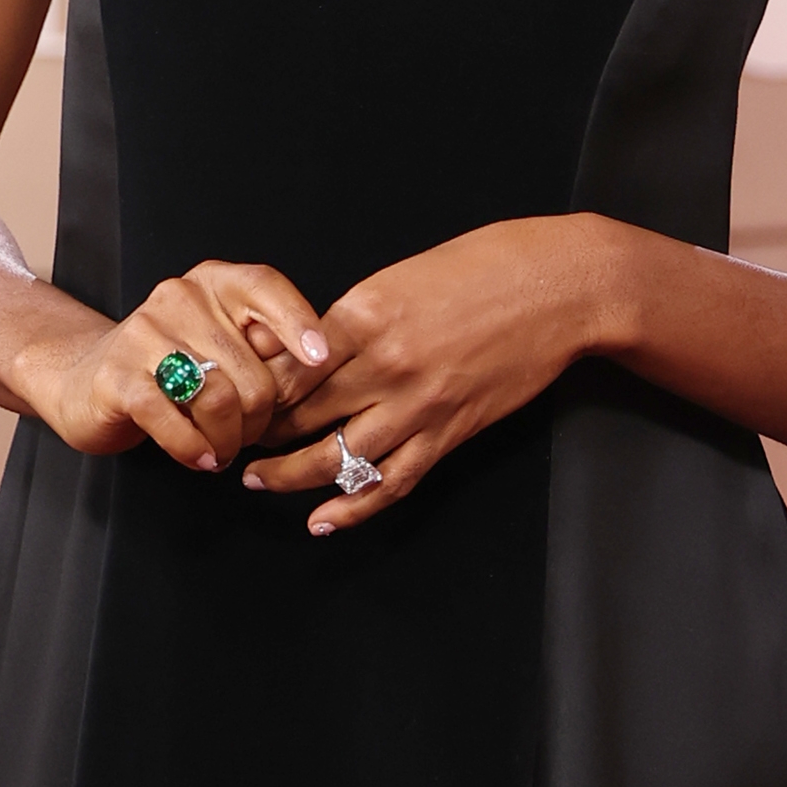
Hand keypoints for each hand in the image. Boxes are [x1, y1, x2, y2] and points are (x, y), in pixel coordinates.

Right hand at [15, 257, 327, 470]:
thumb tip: (310, 370)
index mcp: (213, 283)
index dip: (298, 323)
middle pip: (253, 371)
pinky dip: (194, 449)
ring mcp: (144, 335)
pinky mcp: (119, 377)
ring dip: (229, 440)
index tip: (320, 359)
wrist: (85, 379)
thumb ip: (262, 346)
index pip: (265, 288)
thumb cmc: (169, 367)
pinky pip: (174, 421)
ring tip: (221, 449)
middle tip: (245, 436)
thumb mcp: (221, 343)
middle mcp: (179, 298)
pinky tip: (198, 457)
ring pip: (220, 399)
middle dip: (259, 420)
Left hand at [244, 216, 625, 536]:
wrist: (561, 287)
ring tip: (257, 481)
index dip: (249, 389)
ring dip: (291, 475)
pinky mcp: (450, 432)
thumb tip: (310, 349)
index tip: (226, 398)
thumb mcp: (403, 275)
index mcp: (366, 315)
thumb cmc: (488, 266)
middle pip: (302, 413)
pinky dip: (355, 506)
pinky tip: (323, 520)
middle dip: (259, 433)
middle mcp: (386, 365)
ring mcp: (419, 404)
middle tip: (225, 443)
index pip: (288, 365)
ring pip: (338, 455)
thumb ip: (356, 317)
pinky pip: (392, 480)